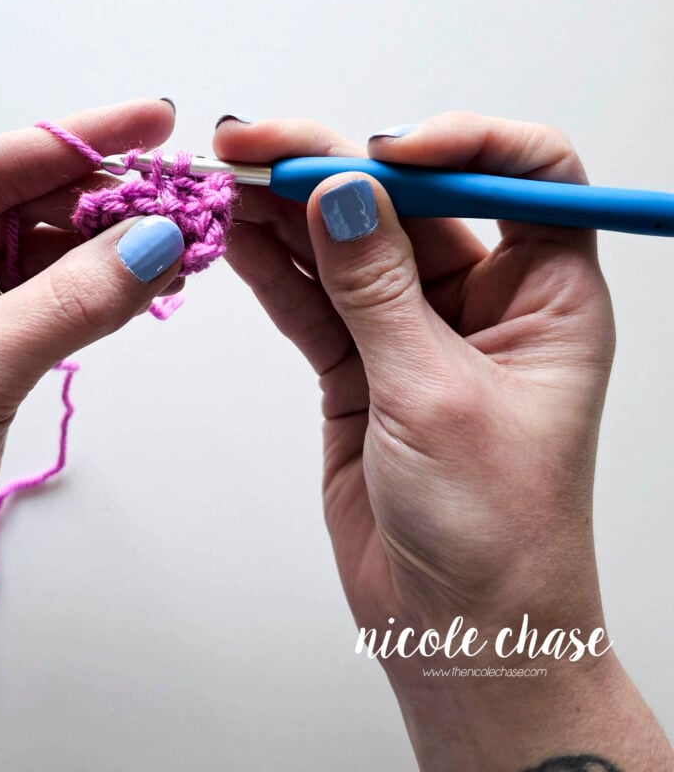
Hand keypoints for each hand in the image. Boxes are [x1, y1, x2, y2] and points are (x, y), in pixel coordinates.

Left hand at [0, 99, 181, 668]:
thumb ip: (68, 304)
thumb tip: (155, 241)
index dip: (80, 140)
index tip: (152, 122)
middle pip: (30, 205)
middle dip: (108, 198)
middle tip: (186, 194)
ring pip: (52, 256)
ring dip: (115, 247)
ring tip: (185, 239)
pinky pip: (59, 307)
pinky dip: (106, 294)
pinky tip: (151, 282)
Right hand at [213, 112, 671, 769]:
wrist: (456, 631)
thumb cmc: (495, 530)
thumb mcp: (437, 395)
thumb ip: (378, 288)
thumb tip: (339, 192)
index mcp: (545, 294)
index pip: (523, 174)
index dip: (460, 142)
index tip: (385, 152)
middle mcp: (483, 298)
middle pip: (408, 200)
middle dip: (332, 167)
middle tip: (257, 146)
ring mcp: (412, 330)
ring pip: (347, 244)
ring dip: (288, 212)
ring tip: (227, 181)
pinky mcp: (359, 363)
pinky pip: (313, 298)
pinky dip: (274, 269)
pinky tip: (237, 236)